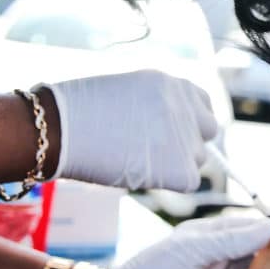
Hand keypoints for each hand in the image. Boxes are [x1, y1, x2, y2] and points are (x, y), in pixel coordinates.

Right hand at [42, 70, 217, 191]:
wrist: (61, 129)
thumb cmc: (80, 110)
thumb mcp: (130, 91)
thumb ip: (159, 104)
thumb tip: (171, 128)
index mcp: (174, 84)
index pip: (202, 103)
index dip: (189, 119)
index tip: (174, 131)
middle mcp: (187, 107)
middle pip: (208, 130)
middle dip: (189, 141)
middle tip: (159, 151)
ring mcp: (187, 138)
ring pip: (197, 158)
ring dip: (176, 163)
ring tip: (137, 160)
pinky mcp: (183, 168)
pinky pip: (189, 182)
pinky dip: (169, 184)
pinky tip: (140, 174)